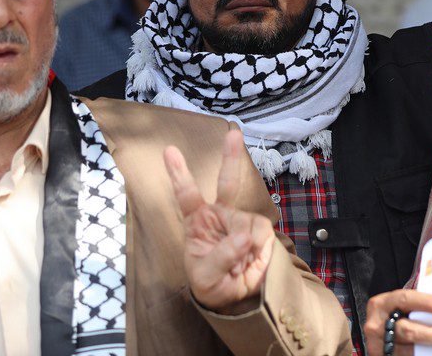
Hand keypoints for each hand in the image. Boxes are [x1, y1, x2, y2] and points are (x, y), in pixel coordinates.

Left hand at [166, 129, 276, 314]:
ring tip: (239, 262)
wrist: (233, 297)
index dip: (179, 173)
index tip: (169, 151)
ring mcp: (240, 220)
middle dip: (231, 157)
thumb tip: (243, 238)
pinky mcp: (258, 231)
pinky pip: (262, 233)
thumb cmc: (210, 283)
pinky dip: (258, 248)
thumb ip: (221, 257)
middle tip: (234, 134)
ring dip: (245, 245)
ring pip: (248, 223)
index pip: (186, 194)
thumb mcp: (206, 277)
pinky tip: (252, 258)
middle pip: (227, 182)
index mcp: (198, 222)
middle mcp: (220, 215)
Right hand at [364, 289, 431, 354]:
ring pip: (408, 351)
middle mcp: (375, 326)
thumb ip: (417, 308)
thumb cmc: (396, 318)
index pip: (404, 299)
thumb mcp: (399, 308)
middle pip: (408, 331)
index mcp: (380, 305)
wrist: (381, 336)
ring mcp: (378, 346)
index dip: (425, 302)